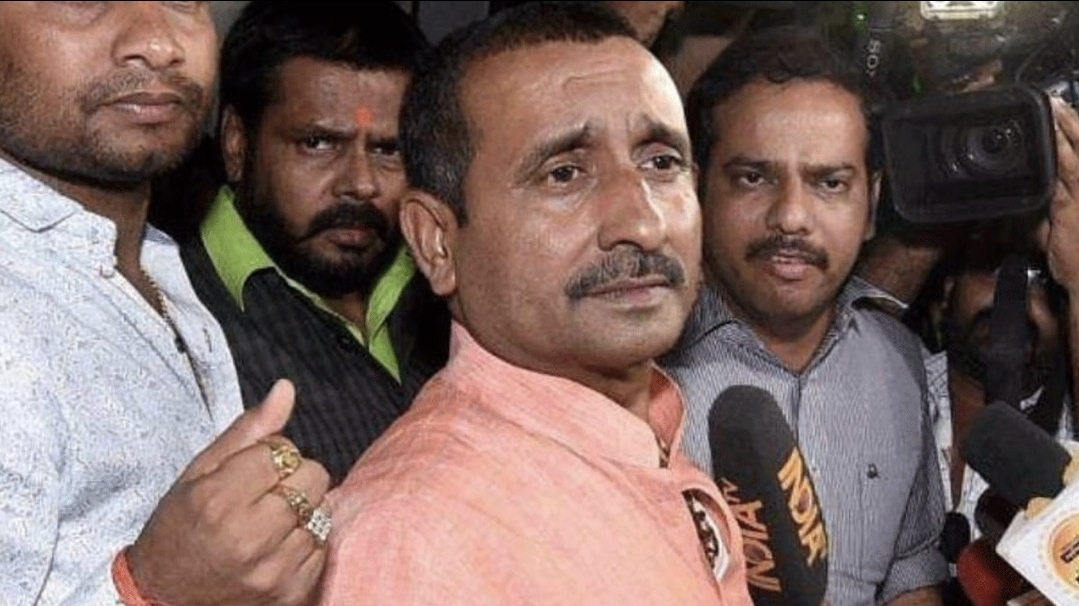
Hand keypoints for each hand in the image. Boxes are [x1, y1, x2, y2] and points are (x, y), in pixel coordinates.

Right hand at [127, 379, 330, 605]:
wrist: (164, 598)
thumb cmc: (180, 527)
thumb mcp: (200, 473)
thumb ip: (248, 430)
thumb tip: (286, 388)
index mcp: (220, 500)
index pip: (284, 451)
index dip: (272, 455)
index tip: (252, 471)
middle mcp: (250, 537)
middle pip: (313, 478)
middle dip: (295, 477)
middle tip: (265, 494)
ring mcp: (273, 570)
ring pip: (322, 511)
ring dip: (303, 510)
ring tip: (270, 522)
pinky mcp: (291, 593)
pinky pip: (322, 547)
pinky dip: (306, 542)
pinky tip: (277, 547)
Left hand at [1038, 96, 1078, 295]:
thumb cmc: (1077, 253)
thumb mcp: (1064, 220)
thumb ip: (1056, 199)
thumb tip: (1041, 186)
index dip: (1076, 127)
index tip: (1063, 107)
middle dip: (1071, 120)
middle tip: (1055, 100)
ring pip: (1077, 153)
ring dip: (1064, 129)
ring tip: (1052, 108)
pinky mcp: (1073, 205)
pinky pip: (1065, 173)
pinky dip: (1058, 154)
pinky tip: (1050, 140)